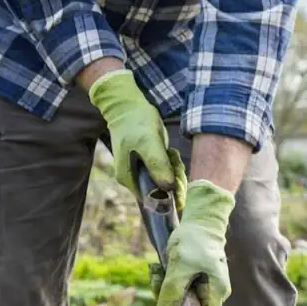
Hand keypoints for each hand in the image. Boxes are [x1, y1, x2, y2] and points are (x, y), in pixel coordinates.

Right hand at [87, 68, 186, 210]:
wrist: (127, 105)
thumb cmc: (136, 122)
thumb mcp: (149, 142)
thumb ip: (157, 165)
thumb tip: (168, 188)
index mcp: (128, 179)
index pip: (153, 200)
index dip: (169, 195)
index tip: (179, 181)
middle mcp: (131, 179)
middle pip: (159, 192)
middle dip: (172, 180)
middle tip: (175, 161)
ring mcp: (138, 172)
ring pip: (162, 181)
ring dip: (172, 170)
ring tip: (171, 154)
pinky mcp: (145, 164)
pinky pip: (162, 171)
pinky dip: (169, 163)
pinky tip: (169, 152)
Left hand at [157, 180, 234, 305]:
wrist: (199, 220)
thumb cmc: (194, 241)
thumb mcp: (180, 267)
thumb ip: (172, 293)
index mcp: (217, 293)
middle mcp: (213, 292)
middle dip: (168, 299)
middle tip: (157, 279)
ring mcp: (203, 286)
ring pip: (179, 299)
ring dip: (162, 287)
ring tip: (156, 269)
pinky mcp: (193, 279)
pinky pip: (176, 287)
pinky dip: (165, 280)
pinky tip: (158, 267)